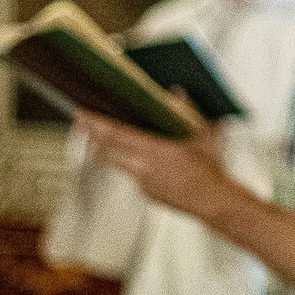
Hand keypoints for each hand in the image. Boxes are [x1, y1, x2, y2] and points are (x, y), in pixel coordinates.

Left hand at [78, 109, 239, 221]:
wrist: (214, 200)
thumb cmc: (210, 171)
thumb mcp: (203, 135)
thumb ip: (188, 111)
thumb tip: (179, 94)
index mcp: (155, 149)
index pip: (117, 134)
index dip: (96, 124)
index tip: (83, 115)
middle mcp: (143, 165)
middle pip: (107, 148)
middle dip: (91, 134)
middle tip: (80, 123)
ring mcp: (142, 181)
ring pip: (114, 163)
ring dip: (102, 151)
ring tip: (94, 141)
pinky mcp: (146, 192)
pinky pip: (130, 175)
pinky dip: (125, 166)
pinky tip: (129, 161)